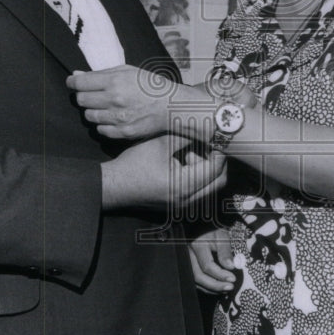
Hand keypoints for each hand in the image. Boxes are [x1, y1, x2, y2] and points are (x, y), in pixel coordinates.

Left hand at [67, 65, 186, 139]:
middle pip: (81, 100)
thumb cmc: (149, 85)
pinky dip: (102, 124)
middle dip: (82, 95)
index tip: (72, 82)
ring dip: (92, 110)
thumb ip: (101, 73)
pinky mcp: (123, 132)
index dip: (72, 82)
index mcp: (115, 81)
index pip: (80, 82)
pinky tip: (111, 118)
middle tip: (91, 94)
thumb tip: (76, 75)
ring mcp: (118, 118)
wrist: (171, 106)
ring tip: (103, 106)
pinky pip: (100, 130)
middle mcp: (114, 99)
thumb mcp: (128, 71)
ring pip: (88, 116)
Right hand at [101, 134, 226, 210]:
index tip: (214, 137)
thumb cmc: (134, 163)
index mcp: (185, 185)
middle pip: (219, 181)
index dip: (219, 151)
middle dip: (216, 162)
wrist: (114, 185)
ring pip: (210, 188)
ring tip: (189, 153)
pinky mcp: (178, 206)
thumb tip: (205, 128)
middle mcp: (188, 200)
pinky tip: (183, 163)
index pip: (216, 168)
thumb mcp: (162, 144)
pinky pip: (199, 192)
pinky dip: (198, 178)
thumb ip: (185, 136)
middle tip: (207, 145)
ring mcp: (183, 206)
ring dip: (206, 170)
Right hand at [188, 228, 235, 292]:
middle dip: (215, 285)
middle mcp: (188, 254)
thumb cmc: (213, 229)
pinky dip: (206, 286)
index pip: (207, 265)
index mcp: (197, 245)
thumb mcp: (221, 236)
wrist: (203, 227)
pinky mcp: (188, 264)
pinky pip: (195, 279)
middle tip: (230, 287)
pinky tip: (217, 287)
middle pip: (198, 275)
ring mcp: (186, 260)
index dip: (220, 274)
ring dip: (211, 287)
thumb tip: (230, 267)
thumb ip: (225, 251)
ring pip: (195, 279)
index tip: (233, 278)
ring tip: (225, 289)